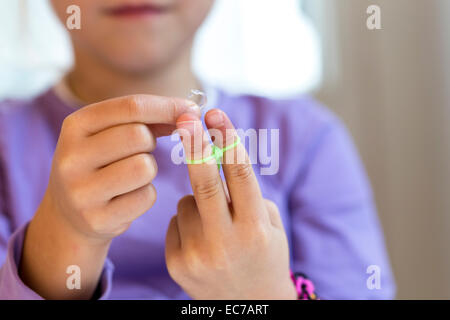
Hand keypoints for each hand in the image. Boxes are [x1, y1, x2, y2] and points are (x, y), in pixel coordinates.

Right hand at [21, 95, 199, 298]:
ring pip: (144, 167)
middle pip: (139, 136)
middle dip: (151, 142)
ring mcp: (81, 191)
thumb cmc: (102, 163)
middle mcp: (71, 157)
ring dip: (149, 170)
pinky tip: (127, 198)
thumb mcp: (110, 133)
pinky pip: (146, 197)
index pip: (132, 107)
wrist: (69, 214)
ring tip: (131, 174)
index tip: (192, 110)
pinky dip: (146, 194)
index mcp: (75, 125)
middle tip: (141, 150)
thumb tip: (189, 111)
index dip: (168, 107)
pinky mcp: (96, 219)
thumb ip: (146, 119)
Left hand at [165, 109, 296, 299]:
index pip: (241, 175)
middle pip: (205, 184)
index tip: (215, 114)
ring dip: (199, 200)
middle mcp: (227, 243)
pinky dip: (188, 220)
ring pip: (187, 200)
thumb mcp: (271, 227)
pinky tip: (202, 241)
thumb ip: (247, 196)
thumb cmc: (264, 256)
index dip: (228, 140)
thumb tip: (214, 159)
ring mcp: (198, 255)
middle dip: (195, 146)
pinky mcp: (176, 263)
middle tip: (185, 118)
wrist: (248, 306)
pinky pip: (177, 220)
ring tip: (216, 227)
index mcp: (256, 230)